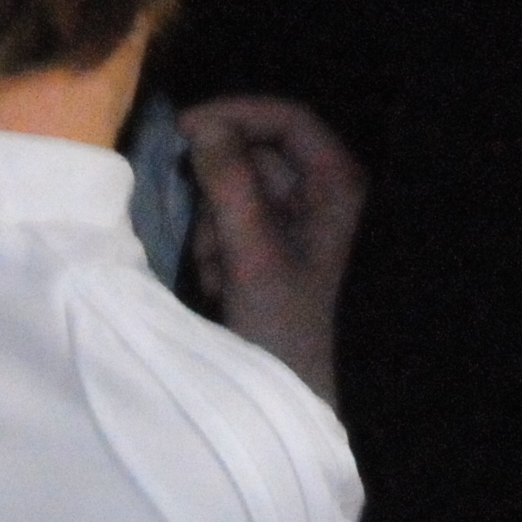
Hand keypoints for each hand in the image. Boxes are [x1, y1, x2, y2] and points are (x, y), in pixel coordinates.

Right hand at [179, 94, 367, 403]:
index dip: (237, 115)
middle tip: (207, 235)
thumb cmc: (289, 329)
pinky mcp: (281, 259)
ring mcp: (305, 231)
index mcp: (338, 189)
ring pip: (242, 195)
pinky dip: (222, 249)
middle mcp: (327, 201)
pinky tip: (222, 287)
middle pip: (259, 158)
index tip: (184, 130)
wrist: (303, 406)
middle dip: (222, 192)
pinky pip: (241, 229)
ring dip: (217, 227)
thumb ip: (227, 183)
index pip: (289, 120)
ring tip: (218, 273)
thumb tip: (203, 126)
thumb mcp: (253, 253)